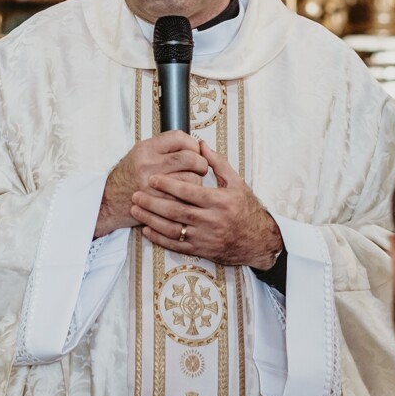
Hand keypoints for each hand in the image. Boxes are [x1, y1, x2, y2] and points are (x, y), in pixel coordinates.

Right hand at [96, 132, 206, 236]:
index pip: (179, 137)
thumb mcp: (139, 154)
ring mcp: (154, 185)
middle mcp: (149, 164)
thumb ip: (163, 148)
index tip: (194, 150)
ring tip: (191, 182)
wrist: (109, 201)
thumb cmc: (127, 178)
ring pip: (192, 178)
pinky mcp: (159, 202)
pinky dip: (189, 196)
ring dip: (197, 181)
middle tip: (200, 167)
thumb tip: (192, 145)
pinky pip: (185, 197)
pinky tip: (183, 195)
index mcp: (145, 149)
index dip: (192, 143)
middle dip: (201, 162)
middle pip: (190, 158)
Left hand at [131, 140, 281, 270]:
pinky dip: (159, 238)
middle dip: (153, 202)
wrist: (258, 240)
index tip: (152, 178)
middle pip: (176, 211)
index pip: (189, 192)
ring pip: (172, 229)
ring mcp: (204, 237)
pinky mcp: (201, 250)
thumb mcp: (237, 183)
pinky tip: (147, 229)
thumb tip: (201, 145)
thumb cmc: (247, 209)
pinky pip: (176, 245)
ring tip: (136, 210)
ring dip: (151, 219)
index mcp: (220, 201)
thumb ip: (218, 163)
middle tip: (136, 194)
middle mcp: (211, 220)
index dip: (169, 185)